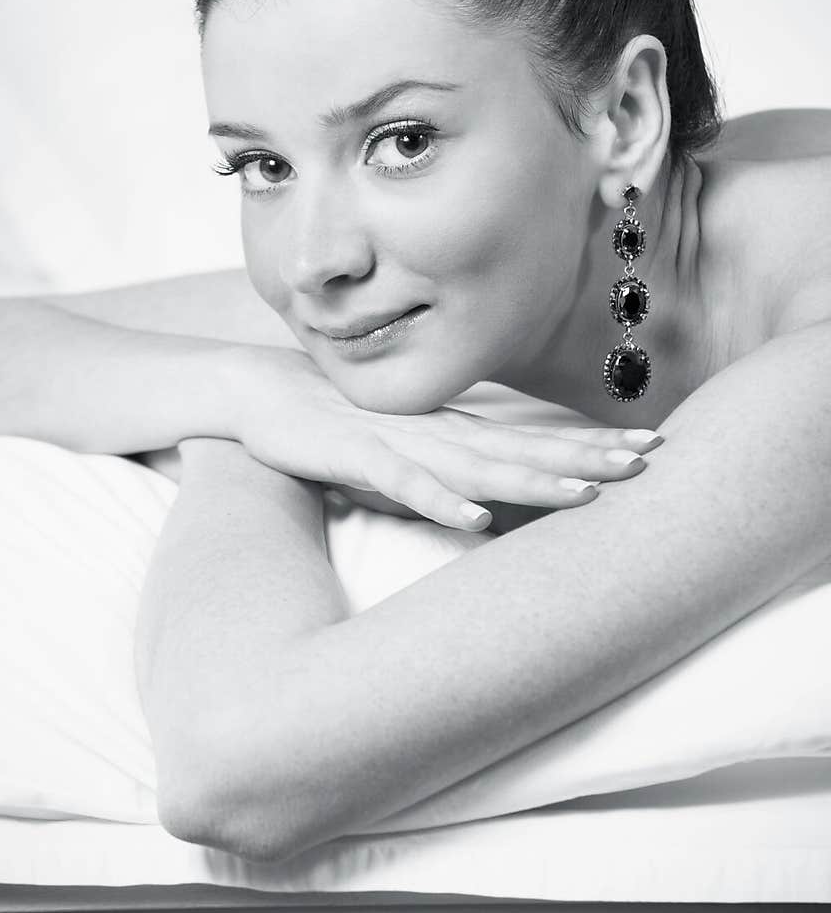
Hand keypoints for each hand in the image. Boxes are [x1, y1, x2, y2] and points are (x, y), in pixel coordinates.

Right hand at [225, 345, 662, 530]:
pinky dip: (442, 501)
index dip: (590, 442)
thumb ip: (448, 463)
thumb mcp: (403, 445)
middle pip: (524, 446)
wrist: (263, 392)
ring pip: (479, 465)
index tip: (649, 445)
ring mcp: (403, 443)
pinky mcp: (359, 457)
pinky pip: (406, 484)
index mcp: (454, 431)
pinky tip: (475, 519)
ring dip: (533, 478)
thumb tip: (494, 490)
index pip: (535, 436)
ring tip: (587, 493)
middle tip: (649, 460)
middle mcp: (440, 433)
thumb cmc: (338, 423)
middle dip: (587, 454)